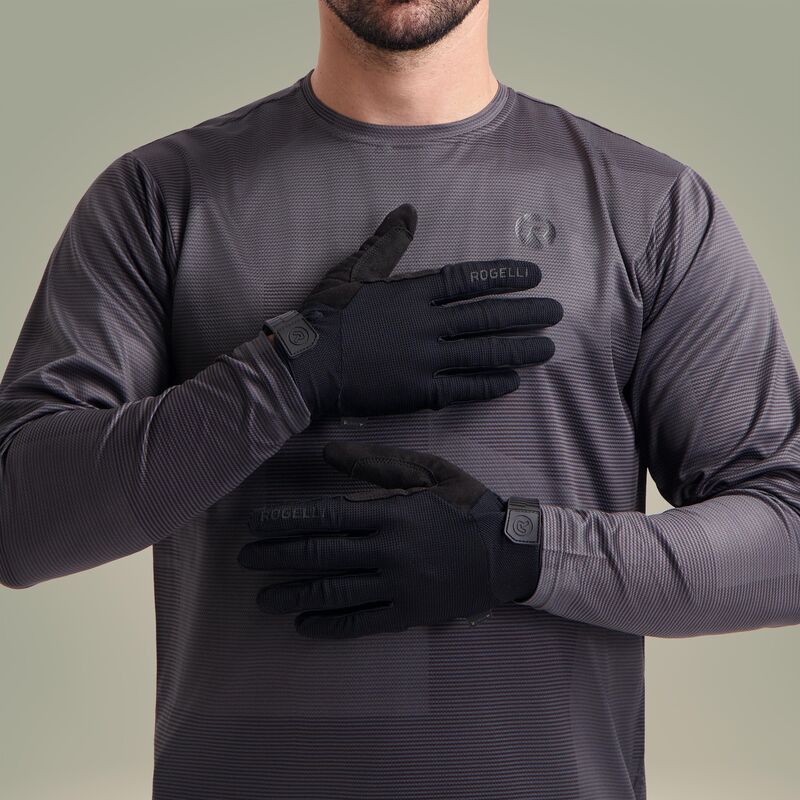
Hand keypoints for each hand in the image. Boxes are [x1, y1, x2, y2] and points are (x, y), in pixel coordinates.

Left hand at [238, 441, 542, 638]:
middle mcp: (387, 550)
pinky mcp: (408, 613)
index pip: (324, 517)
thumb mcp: (429, 471)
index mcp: (390, 511)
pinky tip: (305, 624)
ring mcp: (397, 585)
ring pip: (334, 592)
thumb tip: (328, 451)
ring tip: (264, 599)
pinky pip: (361, 622)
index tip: (253, 525)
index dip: (284, 522)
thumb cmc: (466, 504)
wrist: (509, 553)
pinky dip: (329, 625)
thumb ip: (380, 463)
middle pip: (320, 555)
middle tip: (245, 561)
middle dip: (277, 558)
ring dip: (293, 595)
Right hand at [264, 204, 561, 417]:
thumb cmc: (326, 316)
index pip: (469, 280)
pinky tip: (513, 380)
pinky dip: (491, 384)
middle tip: (555, 312)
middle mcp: (426, 325)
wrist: (305, 367)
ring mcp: (425, 361)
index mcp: (412, 293)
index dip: (504, 277)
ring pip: (483, 352)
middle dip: (525, 313)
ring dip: (519, 349)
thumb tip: (409, 211)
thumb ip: (386, 244)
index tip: (533, 276)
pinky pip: (465, 388)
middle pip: (486, 317)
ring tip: (547, 347)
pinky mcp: (420, 392)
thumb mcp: (353, 271)